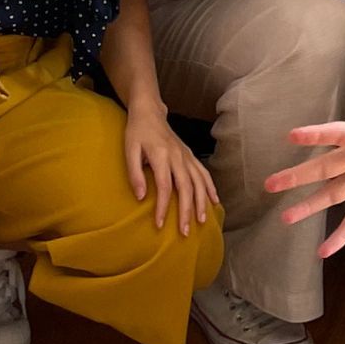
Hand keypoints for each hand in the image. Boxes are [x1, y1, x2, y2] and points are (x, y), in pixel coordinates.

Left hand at [123, 109, 219, 232]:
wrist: (150, 112)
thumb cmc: (137, 132)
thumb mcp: (129, 150)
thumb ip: (135, 173)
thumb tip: (140, 197)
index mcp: (161, 155)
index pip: (164, 186)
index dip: (162, 207)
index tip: (159, 224)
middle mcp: (178, 156)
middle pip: (186, 187)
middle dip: (186, 211)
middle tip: (185, 231)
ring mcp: (186, 155)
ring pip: (198, 181)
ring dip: (201, 202)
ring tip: (202, 220)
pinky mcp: (190, 155)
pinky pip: (204, 172)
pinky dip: (210, 187)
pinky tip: (215, 200)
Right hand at [266, 70, 344, 254]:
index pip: (340, 134)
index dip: (317, 135)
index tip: (291, 136)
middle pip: (325, 166)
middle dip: (298, 175)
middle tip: (270, 184)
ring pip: (332, 193)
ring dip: (310, 204)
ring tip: (285, 217)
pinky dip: (341, 234)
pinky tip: (324, 250)